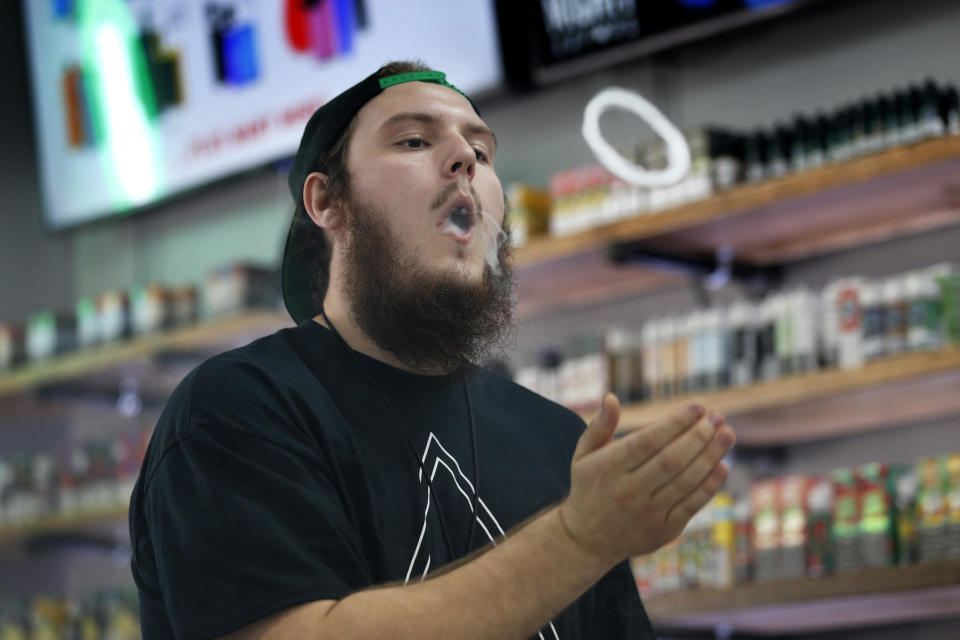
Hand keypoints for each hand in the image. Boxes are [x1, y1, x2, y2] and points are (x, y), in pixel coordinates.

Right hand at [557, 394, 734, 564]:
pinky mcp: (662, 531)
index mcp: (608, 468)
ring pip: (685, 481)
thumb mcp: (583, 456)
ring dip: (710, 456)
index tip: (698, 406)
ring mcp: (646, 514)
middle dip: (698, 436)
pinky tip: (723, 465)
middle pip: (671, 460)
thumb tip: (611, 397)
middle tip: (718, 416)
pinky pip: (691, 505)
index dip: (675, 423)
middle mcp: (627, 492)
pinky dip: (709, 485)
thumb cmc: (589, 487)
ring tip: (727, 434)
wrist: (587, 540)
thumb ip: (599, 426)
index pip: (647, 442)